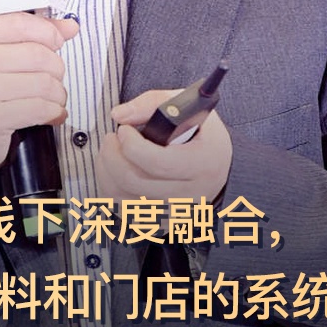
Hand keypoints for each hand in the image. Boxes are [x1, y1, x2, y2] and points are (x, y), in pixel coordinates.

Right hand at [0, 12, 78, 171]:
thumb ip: (29, 34)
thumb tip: (69, 26)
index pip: (19, 23)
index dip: (47, 32)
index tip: (56, 41)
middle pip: (37, 54)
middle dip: (56, 67)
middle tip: (53, 76)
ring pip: (43, 83)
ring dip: (57, 92)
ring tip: (52, 97)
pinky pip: (40, 108)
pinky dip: (52, 111)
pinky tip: (48, 112)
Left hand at [96, 89, 232, 202]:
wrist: (219, 166)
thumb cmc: (200, 133)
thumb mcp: (186, 106)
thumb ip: (151, 104)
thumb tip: (118, 115)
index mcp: (203, 164)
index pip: (158, 163)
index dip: (131, 145)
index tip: (124, 129)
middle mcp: (191, 195)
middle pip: (134, 182)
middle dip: (111, 155)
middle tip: (111, 138)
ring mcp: (175, 213)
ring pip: (123, 200)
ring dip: (106, 171)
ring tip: (110, 152)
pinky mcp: (161, 223)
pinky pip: (123, 211)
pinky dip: (110, 190)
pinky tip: (114, 171)